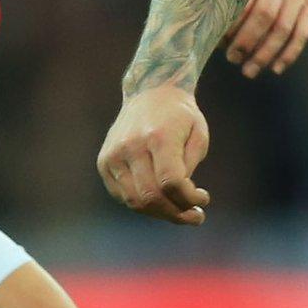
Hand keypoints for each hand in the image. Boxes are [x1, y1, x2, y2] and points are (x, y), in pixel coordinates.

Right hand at [97, 86, 211, 224]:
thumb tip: (180, 198)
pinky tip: (160, 199)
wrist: (150, 92)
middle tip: (195, 216)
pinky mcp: (104, 162)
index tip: (203, 199)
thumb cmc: (180, 116)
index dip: (188, 199)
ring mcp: (114, 154)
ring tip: (179, 212)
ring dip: (160, 213)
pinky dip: (143, 204)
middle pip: (151, 196)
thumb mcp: (199, 134)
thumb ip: (190, 166)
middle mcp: (131, 145)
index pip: (170, 182)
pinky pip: (123, 195)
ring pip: (134, 201)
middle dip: (176, 213)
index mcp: (158, 136)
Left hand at [222, 0, 307, 78]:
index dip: (233, 27)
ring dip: (266, 54)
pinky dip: (289, 54)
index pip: (244, 1)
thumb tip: (206, 36)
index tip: (220, 46)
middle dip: (248, 42)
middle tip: (233, 59)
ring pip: (283, 28)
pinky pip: (302, 34)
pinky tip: (276, 69)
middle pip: (265, 15)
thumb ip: (217, 3)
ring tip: (249, 70)